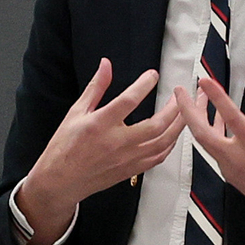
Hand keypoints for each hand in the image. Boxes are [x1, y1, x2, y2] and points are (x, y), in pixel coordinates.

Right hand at [12, 61, 176, 243]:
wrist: (60, 180)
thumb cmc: (65, 146)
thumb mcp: (76, 112)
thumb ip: (96, 87)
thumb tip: (106, 64)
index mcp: (100, 125)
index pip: (128, 101)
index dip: (143, 85)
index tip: (153, 75)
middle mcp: (116, 143)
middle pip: (155, 125)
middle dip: (173, 108)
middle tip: (178, 94)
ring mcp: (126, 159)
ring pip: (162, 143)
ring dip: (177, 126)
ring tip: (184, 111)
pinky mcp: (131, 170)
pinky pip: (158, 158)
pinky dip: (170, 144)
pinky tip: (174, 134)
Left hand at [188, 73, 244, 243]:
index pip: (231, 116)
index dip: (217, 96)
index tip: (204, 80)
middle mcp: (236, 157)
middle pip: (201, 132)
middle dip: (187, 110)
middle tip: (180, 91)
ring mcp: (229, 167)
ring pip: (204, 140)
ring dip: (198, 119)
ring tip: (198, 99)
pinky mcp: (227, 173)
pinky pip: (213, 148)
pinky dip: (210, 131)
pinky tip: (214, 120)